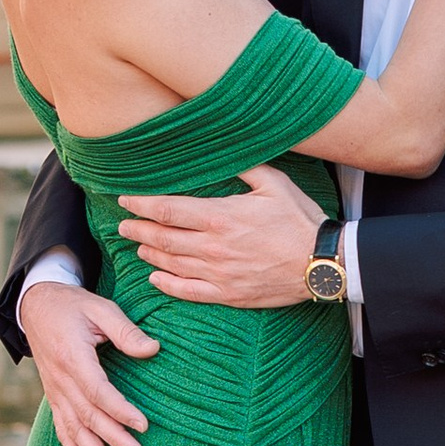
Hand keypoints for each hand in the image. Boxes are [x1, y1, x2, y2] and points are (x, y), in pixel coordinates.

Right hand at [21, 281, 158, 445]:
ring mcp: (54, 391)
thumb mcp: (100, 308)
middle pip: (88, 415)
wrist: (36, 306)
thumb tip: (153, 349)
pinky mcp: (53, 397)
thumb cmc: (73, 306)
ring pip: (74, 428)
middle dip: (113, 439)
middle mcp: (60, 379)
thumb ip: (126, 330)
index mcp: (72, 357)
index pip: (98, 391)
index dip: (120, 410)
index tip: (143, 425)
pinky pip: (61, 428)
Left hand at [117, 160, 324, 308]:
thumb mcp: (275, 183)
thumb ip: (246, 167)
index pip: (167, 210)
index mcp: (221, 217)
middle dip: (137, 230)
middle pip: (162, 238)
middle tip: (122, 225)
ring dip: (149, 253)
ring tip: (137, 246)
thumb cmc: (299, 220)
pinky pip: (188, 291)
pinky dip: (167, 284)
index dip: (141, 205)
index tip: (126, 200)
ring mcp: (218, 273)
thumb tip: (226, 150)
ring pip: (170, 263)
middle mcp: (213, 246)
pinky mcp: (228, 294)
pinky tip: (155, 278)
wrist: (322, 264)